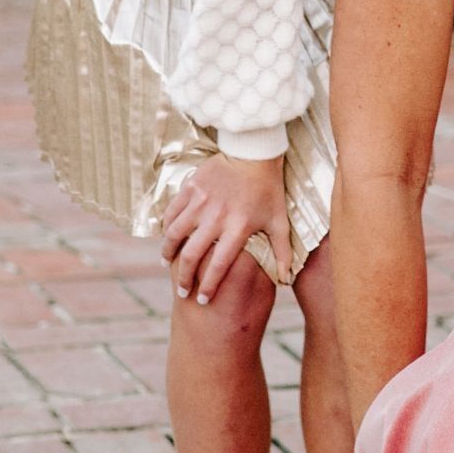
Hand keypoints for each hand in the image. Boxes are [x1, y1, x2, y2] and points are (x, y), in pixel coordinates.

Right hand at [160, 153, 292, 301]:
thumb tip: (286, 279)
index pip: (219, 264)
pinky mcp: (191, 187)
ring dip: (168, 252)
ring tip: (166, 264)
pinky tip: (167, 236)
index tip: (203, 300)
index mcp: (238, 227)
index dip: (209, 285)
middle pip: (192, 255)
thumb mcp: (279, 221)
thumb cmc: (269, 189)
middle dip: (184, 277)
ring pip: (175, 233)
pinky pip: (172, 212)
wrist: (253, 152)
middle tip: (181, 291)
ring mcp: (201, 201)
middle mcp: (216, 217)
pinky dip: (167, 227)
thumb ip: (282, 252)